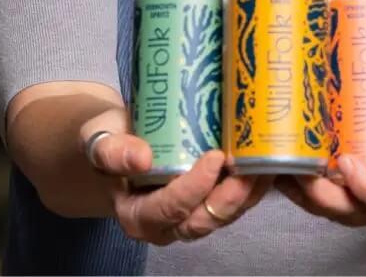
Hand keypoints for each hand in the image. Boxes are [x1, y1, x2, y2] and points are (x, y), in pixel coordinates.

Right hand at [79, 107, 271, 244]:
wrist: (118, 140)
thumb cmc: (108, 140)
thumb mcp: (100, 140)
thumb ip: (113, 151)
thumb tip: (141, 158)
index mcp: (137, 215)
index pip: (170, 208)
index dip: (195, 187)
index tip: (214, 156)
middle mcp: (165, 225)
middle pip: (204, 220)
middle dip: (232, 196)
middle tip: (250, 164)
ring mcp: (189, 216)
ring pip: (225, 215)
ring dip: (249, 192)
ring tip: (265, 162)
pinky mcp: (207, 203)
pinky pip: (233, 203)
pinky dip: (251, 185)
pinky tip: (264, 162)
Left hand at [277, 84, 365, 228]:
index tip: (348, 163)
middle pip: (361, 213)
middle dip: (327, 195)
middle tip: (303, 169)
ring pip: (340, 210)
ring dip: (310, 194)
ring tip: (286, 169)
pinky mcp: (359, 194)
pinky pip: (332, 199)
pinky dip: (306, 189)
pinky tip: (287, 171)